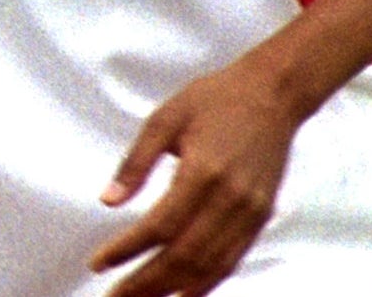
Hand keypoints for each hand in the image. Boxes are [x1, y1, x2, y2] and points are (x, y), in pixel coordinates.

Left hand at [89, 58, 299, 296]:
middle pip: (183, 257)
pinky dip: (206, 283)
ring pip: (208, 267)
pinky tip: (183, 294)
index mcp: (203, 171)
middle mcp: (229, 200)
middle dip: (146, 283)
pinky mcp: (260, 218)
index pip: (160, 226)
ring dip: (173, 291)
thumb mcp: (165, 118)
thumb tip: (107, 200)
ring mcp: (249, 214)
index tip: (100, 263)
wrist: (272, 94)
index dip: (128, 250)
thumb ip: (136, 162)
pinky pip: (231, 261)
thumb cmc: (215, 99)